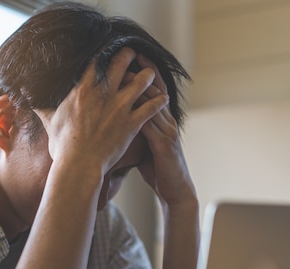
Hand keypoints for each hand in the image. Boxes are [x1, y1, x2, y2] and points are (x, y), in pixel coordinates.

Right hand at [32, 48, 168, 176]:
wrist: (79, 166)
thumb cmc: (63, 146)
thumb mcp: (50, 123)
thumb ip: (41, 107)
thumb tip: (25, 99)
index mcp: (84, 89)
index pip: (98, 61)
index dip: (106, 53)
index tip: (110, 50)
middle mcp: (104, 93)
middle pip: (122, 63)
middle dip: (130, 56)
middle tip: (134, 54)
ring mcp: (120, 107)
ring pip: (142, 81)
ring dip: (148, 76)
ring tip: (151, 74)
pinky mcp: (133, 123)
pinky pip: (152, 106)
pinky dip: (159, 100)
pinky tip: (164, 97)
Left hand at [131, 55, 196, 211]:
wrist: (175, 191)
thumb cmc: (158, 169)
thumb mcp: (145, 146)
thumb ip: (134, 131)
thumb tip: (114, 123)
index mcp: (162, 120)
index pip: (153, 90)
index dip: (143, 73)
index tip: (128, 58)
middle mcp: (167, 121)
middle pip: (154, 89)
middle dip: (140, 72)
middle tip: (124, 57)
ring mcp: (167, 131)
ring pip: (152, 102)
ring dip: (137, 87)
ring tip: (122, 74)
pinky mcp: (164, 143)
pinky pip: (150, 123)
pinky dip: (138, 111)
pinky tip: (124, 105)